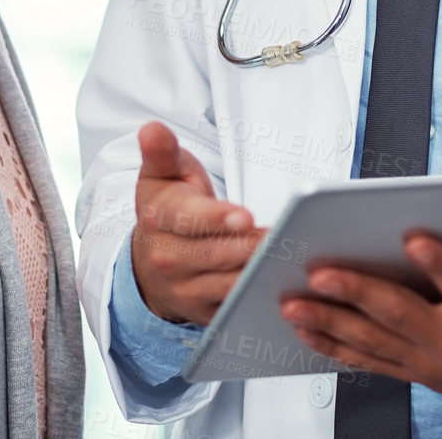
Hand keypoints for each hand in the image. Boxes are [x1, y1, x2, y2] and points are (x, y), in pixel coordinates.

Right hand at [129, 121, 265, 325]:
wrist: (151, 258)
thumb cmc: (168, 205)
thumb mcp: (162, 173)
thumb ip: (162, 151)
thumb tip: (151, 129)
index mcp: (157, 218)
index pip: (188, 219)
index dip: (217, 219)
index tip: (245, 216)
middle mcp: (166, 259)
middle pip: (215, 255)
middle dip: (251, 246)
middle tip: (285, 236)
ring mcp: (184, 290)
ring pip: (228, 286)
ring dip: (259, 273)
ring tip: (290, 255)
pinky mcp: (203, 313)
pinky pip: (236, 309)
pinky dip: (259, 299)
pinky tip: (284, 283)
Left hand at [279, 213, 441, 425]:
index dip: (441, 266)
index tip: (414, 237)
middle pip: (400, 316)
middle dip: (357, 291)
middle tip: (322, 269)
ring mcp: (427, 363)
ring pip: (371, 341)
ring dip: (329, 320)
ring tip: (292, 301)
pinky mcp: (411, 371)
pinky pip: (365, 360)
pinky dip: (331, 345)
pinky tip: (303, 328)